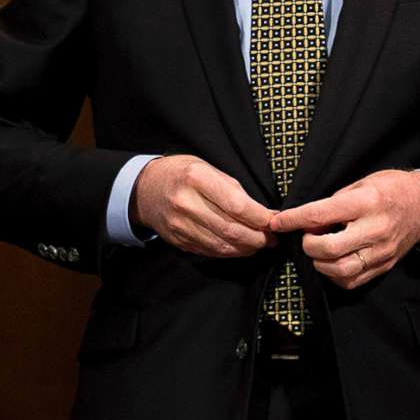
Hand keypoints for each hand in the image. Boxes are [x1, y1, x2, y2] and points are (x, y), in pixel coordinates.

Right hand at [131, 155, 275, 257]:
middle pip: (231, 229)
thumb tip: (262, 212)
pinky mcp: (178, 240)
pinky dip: (230, 251)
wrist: (145, 189)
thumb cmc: (182, 174)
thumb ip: (234, 190)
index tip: (275, 221)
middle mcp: (186, 203)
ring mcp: (180, 225)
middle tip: (272, 238)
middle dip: (258, 238)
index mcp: (197, 178)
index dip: (260, 218)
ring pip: (222, 245)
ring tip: (260, 244)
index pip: (237, 205)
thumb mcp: (208, 168)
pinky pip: (210, 251)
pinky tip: (241, 247)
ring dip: (246, 248)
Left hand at [268, 170, 419, 291]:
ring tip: (319, 249)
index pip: (321, 214)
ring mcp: (381, 252)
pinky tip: (332, 261)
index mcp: (366, 202)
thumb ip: (335, 202)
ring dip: (319, 262)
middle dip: (308, 245)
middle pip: (329, 249)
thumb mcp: (362, 183)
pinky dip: (334, 274)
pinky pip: (352, 280)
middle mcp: (375, 229)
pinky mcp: (384, 266)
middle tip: (306, 236)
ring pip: (339, 270)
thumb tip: (308, 220)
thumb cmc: (391, 189)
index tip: (278, 222)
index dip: (294, 220)